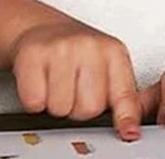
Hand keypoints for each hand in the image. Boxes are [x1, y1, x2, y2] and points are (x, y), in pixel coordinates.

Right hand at [10, 21, 142, 139]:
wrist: (45, 30)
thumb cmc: (78, 53)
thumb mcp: (106, 65)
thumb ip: (119, 95)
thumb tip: (130, 129)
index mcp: (115, 52)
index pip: (124, 92)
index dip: (127, 117)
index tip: (130, 134)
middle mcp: (91, 47)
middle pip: (89, 109)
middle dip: (78, 108)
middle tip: (74, 87)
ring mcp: (62, 48)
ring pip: (61, 109)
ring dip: (56, 104)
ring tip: (57, 82)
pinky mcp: (34, 55)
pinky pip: (35, 102)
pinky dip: (35, 99)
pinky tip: (41, 80)